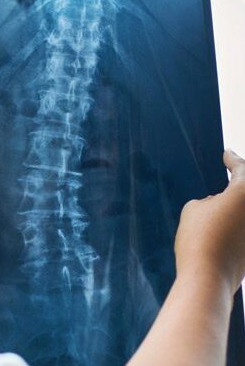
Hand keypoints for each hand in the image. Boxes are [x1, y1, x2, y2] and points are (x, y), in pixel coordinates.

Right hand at [175, 150, 244, 292]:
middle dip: (238, 183)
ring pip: (243, 212)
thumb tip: (216, 205)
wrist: (207, 278)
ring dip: (235, 206)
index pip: (241, 169)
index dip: (232, 160)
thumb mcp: (193, 209)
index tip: (226, 154)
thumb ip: (207, 201)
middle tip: (230, 172)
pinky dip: (234, 224)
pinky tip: (218, 228)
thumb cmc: (198, 238)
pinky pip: (242, 229)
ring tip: (217, 204)